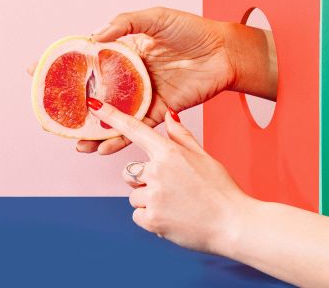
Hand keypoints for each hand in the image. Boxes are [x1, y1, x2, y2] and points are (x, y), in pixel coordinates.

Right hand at [28, 7, 264, 154]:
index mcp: (123, 50)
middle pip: (94, 92)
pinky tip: (104, 148)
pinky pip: (136, 127)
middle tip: (51, 117)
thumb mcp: (155, 17)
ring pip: (112, 115)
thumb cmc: (191, 30)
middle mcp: (129, 75)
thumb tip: (95, 37)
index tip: (36, 70)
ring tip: (76, 143)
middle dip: (71, 106)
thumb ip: (125, 23)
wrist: (226, 52)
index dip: (62, 64)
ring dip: (94, 130)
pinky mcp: (160, 109)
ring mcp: (143, 94)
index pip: (86, 58)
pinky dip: (120, 139)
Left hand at [88, 98, 251, 253]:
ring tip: (177, 206)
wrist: (235, 225)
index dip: (111, 116)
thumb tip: (169, 114)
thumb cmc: (221, 190)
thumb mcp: (203, 157)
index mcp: (168, 152)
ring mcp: (152, 195)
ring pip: (135, 196)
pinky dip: (151, 219)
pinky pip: (138, 215)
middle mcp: (156, 171)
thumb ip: (180, 136)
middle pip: (131, 173)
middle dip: (145, 182)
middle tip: (173, 191)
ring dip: (150, 202)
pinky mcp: (151, 219)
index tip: (93, 104)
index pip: (134, 129)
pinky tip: (172, 219)